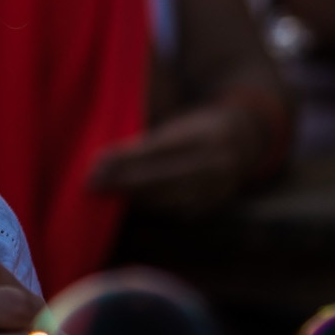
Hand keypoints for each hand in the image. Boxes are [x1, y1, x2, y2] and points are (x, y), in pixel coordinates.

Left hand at [85, 99, 259, 210]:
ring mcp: (214, 189)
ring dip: (131, 195)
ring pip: (164, 197)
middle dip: (122, 181)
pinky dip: (148, 204)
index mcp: (202, 136)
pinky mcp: (209, 206)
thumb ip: (150, 141)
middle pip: (159, 177)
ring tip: (102, 190)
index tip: (95, 163)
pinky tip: (126, 199)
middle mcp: (211, 164)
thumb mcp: (179, 125)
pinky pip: (172, 209)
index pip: (157, 150)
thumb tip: (107, 158)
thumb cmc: (196, 127)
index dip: (125, 159)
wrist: (244, 142)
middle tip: (89, 183)